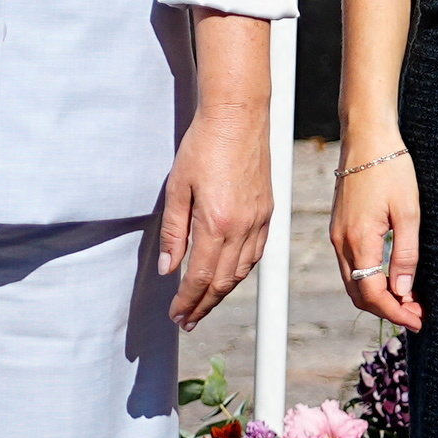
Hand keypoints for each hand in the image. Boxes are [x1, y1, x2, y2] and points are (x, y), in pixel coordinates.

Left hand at [153, 96, 272, 325]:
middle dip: (204, 305)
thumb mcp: (177, 188)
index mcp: (216, 223)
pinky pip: (256, 254)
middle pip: (223, 282)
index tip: (176, 315)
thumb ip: (174, 231)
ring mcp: (259, 221)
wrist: (238, 118)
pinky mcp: (268, 212)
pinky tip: (229, 276)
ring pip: (242, 272)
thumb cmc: (203, 146)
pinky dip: (241, 272)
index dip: (187, 301)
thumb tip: (170, 268)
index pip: (201, 277)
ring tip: (205, 305)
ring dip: (222, 293)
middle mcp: (242, 228)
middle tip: (188, 320)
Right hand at [333, 147, 424, 332]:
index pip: (373, 293)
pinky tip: (390, 278)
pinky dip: (368, 280)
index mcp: (359, 239)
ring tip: (407, 301)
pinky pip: (350, 266)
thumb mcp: (408, 212)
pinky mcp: (339, 228)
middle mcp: (341, 242)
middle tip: (417, 315)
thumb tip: (404, 291)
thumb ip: (406, 254)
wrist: (367, 137)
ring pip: (352, 282)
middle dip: (387, 310)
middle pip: (359, 294)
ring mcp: (337, 235)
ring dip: (377, 297)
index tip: (418, 321)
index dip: (395, 312)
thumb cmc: (391, 168)